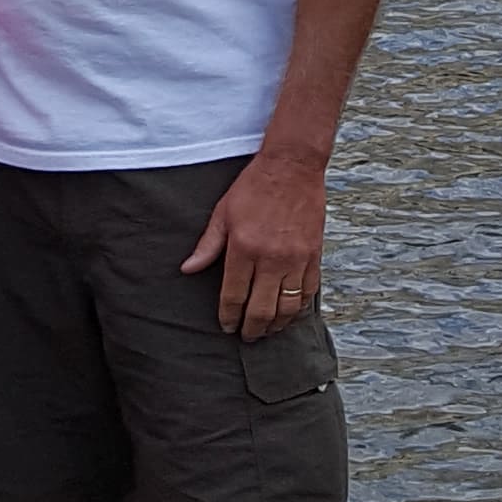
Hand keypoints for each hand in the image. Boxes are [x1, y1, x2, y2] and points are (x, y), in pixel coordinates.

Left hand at [184, 150, 327, 338]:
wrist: (292, 166)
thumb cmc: (255, 186)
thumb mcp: (223, 213)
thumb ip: (207, 245)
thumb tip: (188, 269)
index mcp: (244, 248)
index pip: (234, 296)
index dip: (228, 316)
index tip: (227, 325)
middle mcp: (271, 258)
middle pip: (260, 309)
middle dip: (251, 328)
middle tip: (246, 336)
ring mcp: (295, 258)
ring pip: (286, 306)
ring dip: (275, 324)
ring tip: (267, 330)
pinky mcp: (313, 255)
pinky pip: (307, 291)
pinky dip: (298, 307)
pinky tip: (289, 312)